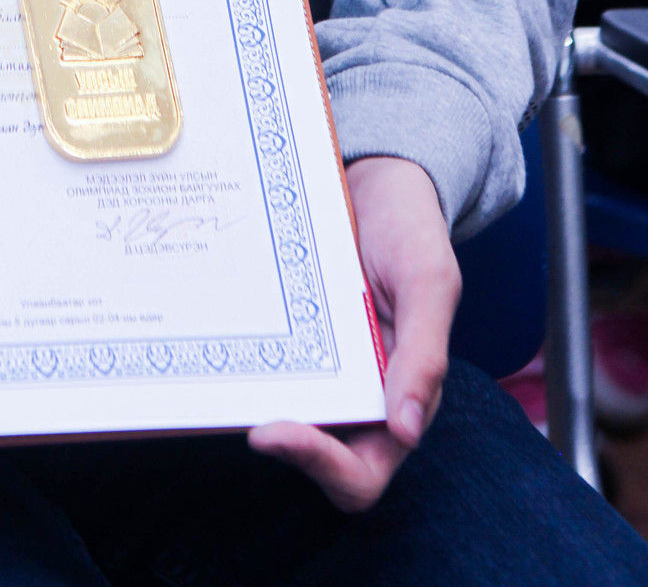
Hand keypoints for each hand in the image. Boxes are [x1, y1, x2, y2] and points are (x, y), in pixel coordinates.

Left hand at [249, 155, 459, 511]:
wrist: (377, 176)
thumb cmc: (411, 228)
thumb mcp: (429, 280)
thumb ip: (424, 354)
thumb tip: (406, 432)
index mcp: (399, 395)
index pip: (362, 471)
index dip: (322, 466)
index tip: (275, 432)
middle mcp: (357, 390)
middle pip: (315, 455)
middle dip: (282, 444)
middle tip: (243, 413)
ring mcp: (321, 364)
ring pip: (283, 412)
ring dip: (254, 405)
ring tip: (220, 372)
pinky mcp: (291, 334)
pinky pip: (266, 362)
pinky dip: (245, 362)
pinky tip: (217, 338)